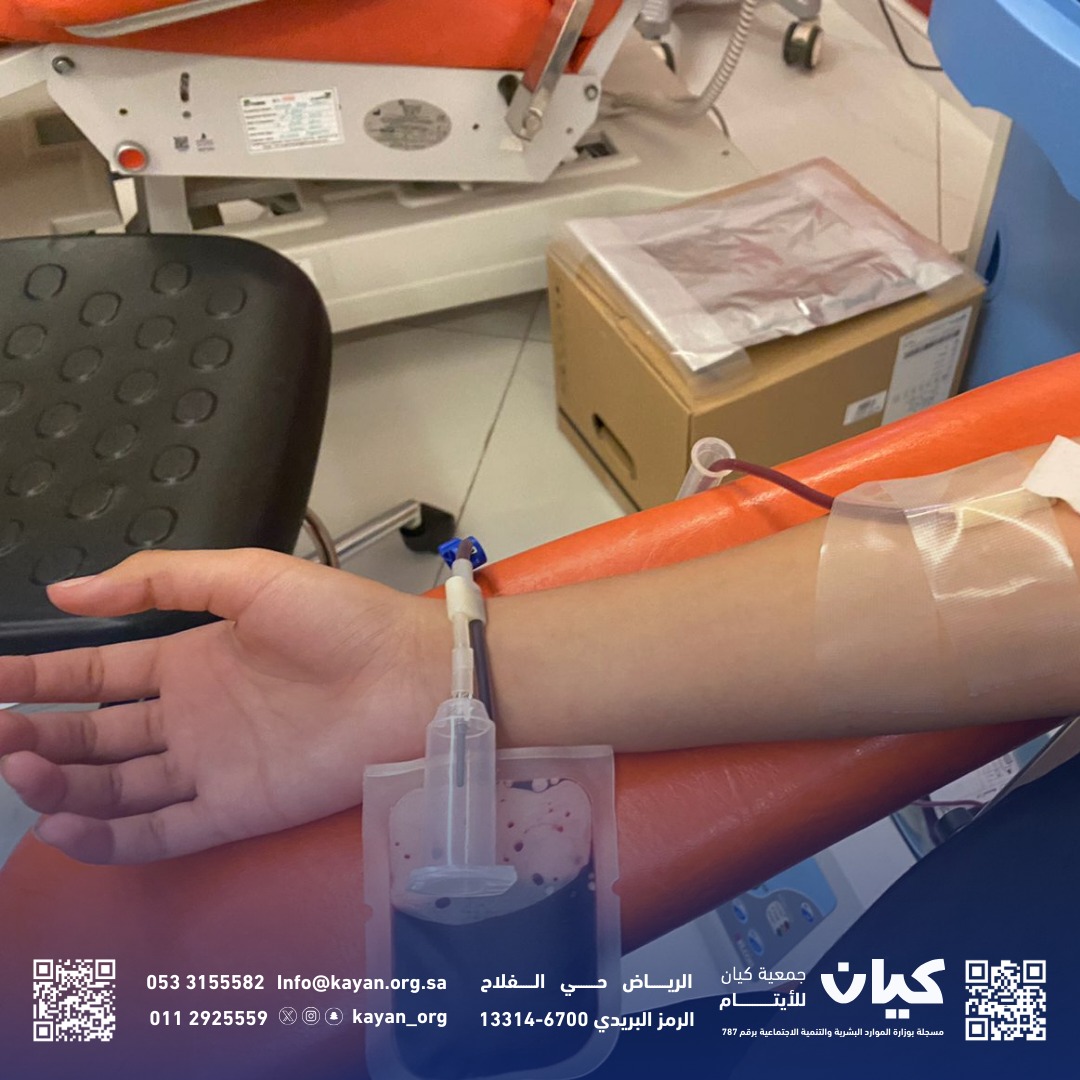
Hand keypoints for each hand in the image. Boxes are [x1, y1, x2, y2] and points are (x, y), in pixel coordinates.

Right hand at [0, 550, 446, 864]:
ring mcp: (211, 767)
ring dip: (62, 782)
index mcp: (191, 659)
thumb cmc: (338, 620)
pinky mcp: (235, 810)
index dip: (40, 679)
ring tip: (18, 769)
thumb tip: (64, 590)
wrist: (412, 676)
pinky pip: (160, 832)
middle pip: (96, 734)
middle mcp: (192, 717)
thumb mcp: (246, 578)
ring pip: (116, 786)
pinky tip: (61, 822)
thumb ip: (158, 580)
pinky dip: (108, 835)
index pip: (98, 675)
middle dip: (39, 734)